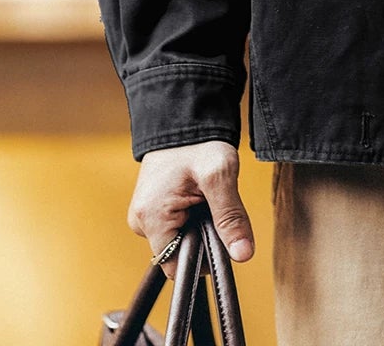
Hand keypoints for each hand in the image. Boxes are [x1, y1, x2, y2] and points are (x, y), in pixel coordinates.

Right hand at [128, 140, 254, 279]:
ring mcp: (145, 214)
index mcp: (151, 218)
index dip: (203, 259)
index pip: (176, 266)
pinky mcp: (153, 207)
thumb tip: (243, 255)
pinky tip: (198, 196)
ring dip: (197, 226)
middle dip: (201, 238)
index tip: (221, 237)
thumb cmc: (200, 142)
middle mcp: (141, 221)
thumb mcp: (221, 176)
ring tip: (207, 197)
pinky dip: (191, 216)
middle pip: (177, 253)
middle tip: (215, 208)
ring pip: (178, 239)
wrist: (186, 116)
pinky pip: (174, 225)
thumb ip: (231, 217)